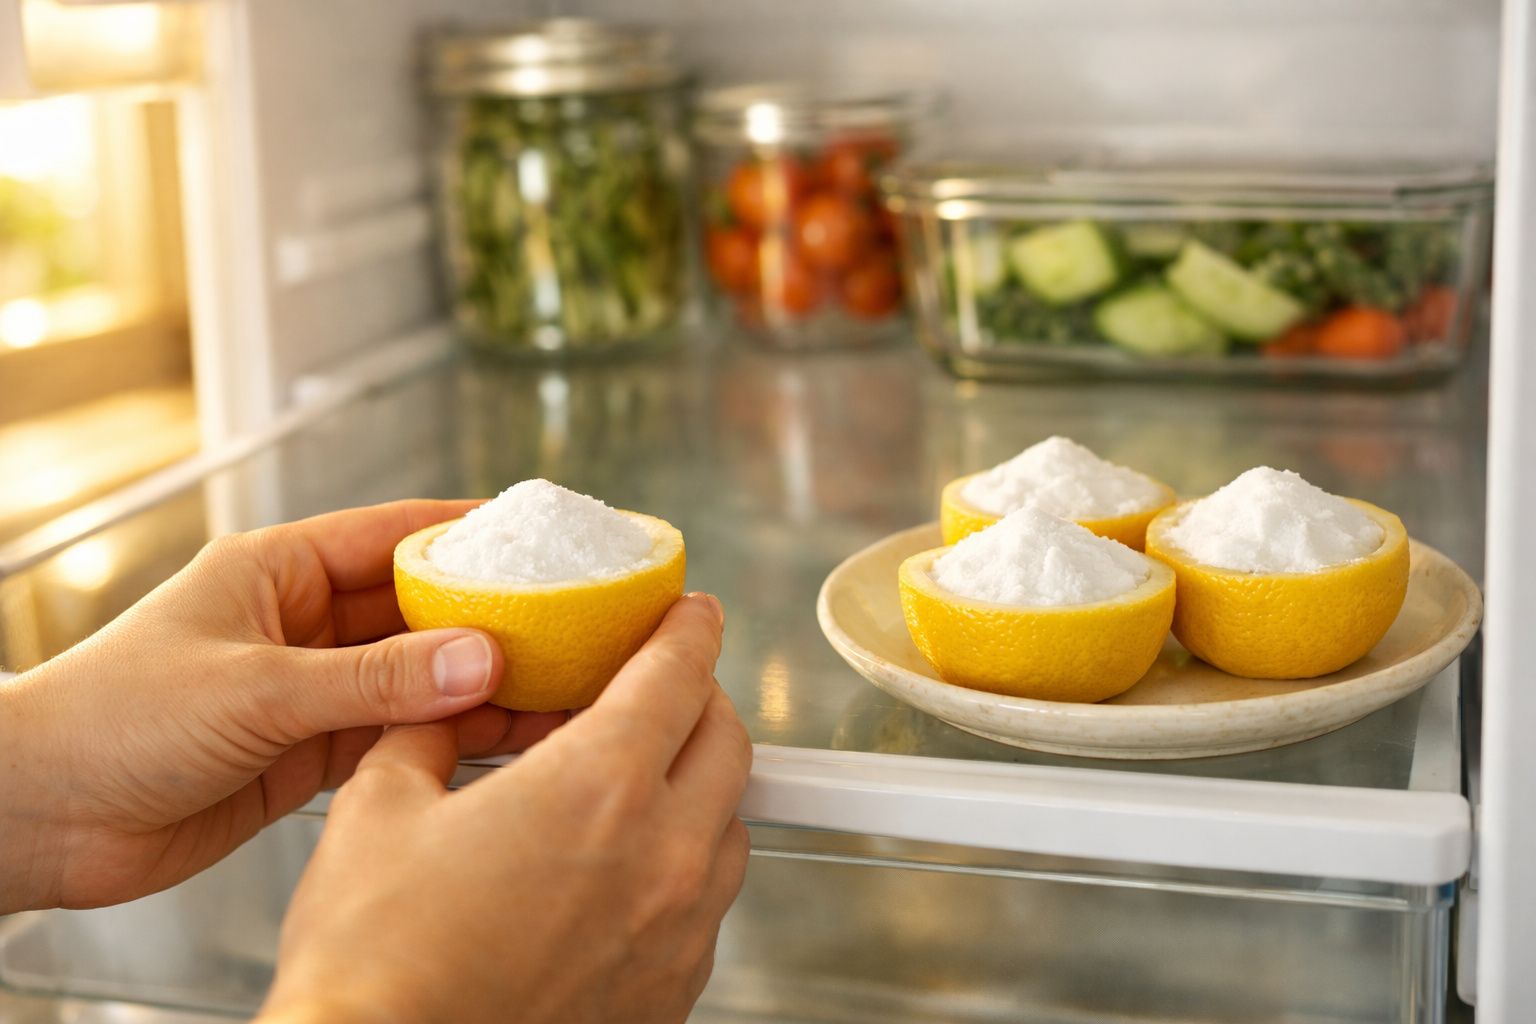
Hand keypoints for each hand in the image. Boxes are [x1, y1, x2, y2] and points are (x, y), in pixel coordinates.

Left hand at [0, 501, 563, 912]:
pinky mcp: (310, 751)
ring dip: (477, 682)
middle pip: (419, 607)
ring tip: (555, 684)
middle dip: (491, 614)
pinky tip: (499, 737)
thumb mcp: (256, 687)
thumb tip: (478, 658)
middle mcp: (303, 623)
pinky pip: (396, 733)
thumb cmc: (110, 719)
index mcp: (280, 571)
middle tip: (570, 621)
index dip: (473, 529)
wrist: (42, 817)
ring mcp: (310, 689)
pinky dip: (446, 737)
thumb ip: (373, 679)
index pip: (397, 533)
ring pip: (416, 675)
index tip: (542, 533)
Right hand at [259, 595, 751, 1023]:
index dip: (688, 630)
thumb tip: (446, 707)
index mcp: (598, 787)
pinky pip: (707, 907)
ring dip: (699, 787)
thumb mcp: (378, 810)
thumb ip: (428, 734)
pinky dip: (682, 867)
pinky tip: (624, 871)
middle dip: (701, 698)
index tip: (691, 614)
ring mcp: (677, 932)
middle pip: (726, 743)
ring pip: (730, 827)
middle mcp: (662, 856)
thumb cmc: (376, 965)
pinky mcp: (673, 993)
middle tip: (663, 686)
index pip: (679, 674)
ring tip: (642, 781)